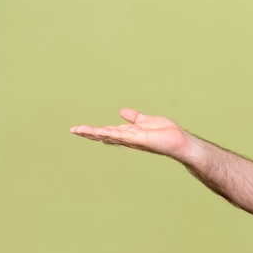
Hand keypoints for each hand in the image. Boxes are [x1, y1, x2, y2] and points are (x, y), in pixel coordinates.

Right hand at [70, 108, 188, 158]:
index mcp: (129, 133)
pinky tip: (99, 131)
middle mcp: (128, 137)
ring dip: (93, 132)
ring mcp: (132, 139)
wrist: (179, 141)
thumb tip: (122, 112)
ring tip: (78, 130)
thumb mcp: (147, 121)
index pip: (108, 131)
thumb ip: (135, 118)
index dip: (95, 130)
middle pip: (104, 134)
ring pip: (109, 135)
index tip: (80, 129)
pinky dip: (109, 133)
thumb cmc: (166, 133)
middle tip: (73, 130)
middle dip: (89, 132)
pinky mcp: (139, 138)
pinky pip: (121, 135)